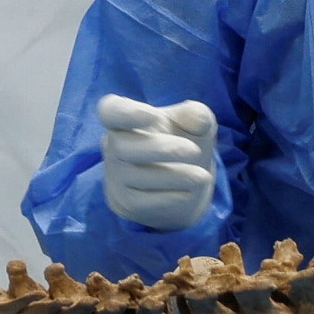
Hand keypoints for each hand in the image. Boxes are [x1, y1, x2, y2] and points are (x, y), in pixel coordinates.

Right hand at [94, 94, 220, 231]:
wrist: (184, 185)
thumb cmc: (184, 143)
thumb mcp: (196, 126)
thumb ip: (198, 116)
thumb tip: (198, 116)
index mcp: (125, 119)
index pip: (111, 111)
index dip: (126, 113)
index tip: (155, 116)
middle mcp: (113, 146)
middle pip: (122, 147)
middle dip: (161, 149)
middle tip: (194, 151)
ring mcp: (116, 176)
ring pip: (136, 177)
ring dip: (174, 176)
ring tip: (202, 176)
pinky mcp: (124, 202)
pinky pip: (143, 201)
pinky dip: (171, 196)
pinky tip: (190, 191)